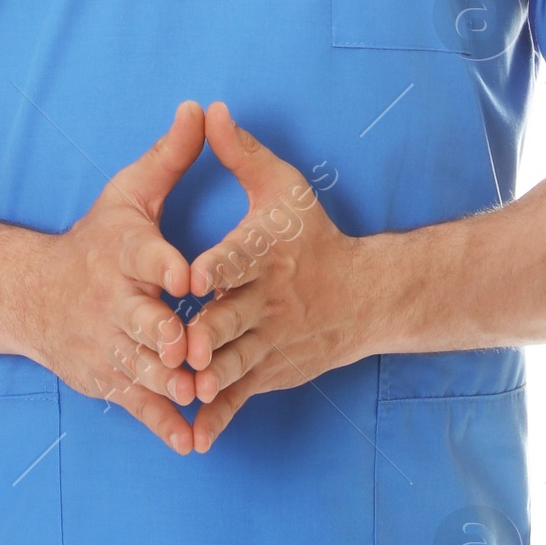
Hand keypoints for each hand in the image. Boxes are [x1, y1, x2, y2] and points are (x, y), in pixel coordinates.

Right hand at [23, 100, 205, 453]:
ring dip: (165, 381)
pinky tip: (190, 440)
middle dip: (161, 334)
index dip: (165, 264)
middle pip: (138, 319)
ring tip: (195, 393)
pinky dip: (161, 423)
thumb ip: (171, 156)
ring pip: (139, 365)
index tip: (188, 275)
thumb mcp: (128, 192)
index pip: (144, 256)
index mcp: (122, 253)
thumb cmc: (95, 238)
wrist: (30, 294)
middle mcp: (111, 300)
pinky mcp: (107, 379)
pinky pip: (136, 404)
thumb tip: (202, 107)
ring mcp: (106, 344)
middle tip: (187, 346)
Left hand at [182, 101, 363, 452]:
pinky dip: (220, 416)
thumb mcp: (283, 187)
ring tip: (185, 385)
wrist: (365, 296)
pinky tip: (194, 435)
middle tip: (180, 341)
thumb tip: (210, 108)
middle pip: (234, 316)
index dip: (216, 265)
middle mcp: (270, 300)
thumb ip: (241, 152)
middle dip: (209, 330)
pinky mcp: (271, 372)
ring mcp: (272, 341)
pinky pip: (242, 396)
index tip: (190, 274)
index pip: (241, 257)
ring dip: (212, 374)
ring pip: (237, 360)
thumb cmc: (312, 234)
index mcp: (267, 253)